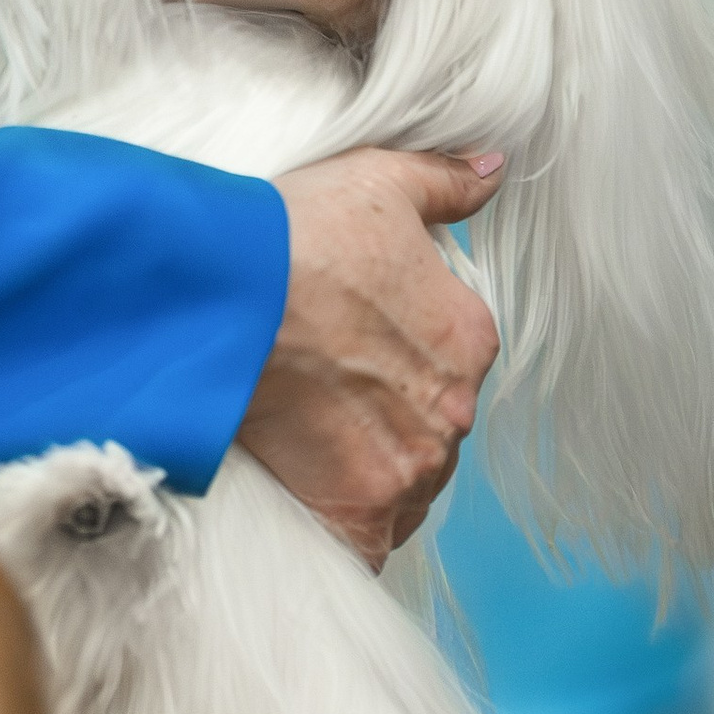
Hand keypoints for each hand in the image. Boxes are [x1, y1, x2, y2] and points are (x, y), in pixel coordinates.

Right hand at [239, 149, 503, 565]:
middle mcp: (453, 414)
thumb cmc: (295, 238)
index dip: (401, 351)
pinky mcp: (356, 515)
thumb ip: (446, 184)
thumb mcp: (380, 182)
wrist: (222, 298)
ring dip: (368, 469)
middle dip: (388, 416)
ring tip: (309, 436)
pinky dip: (347, 528)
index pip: (452, 361)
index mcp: (469, 340)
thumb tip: (492, 171)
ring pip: (403, 484)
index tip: (352, 343)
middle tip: (324, 390)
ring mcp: (406, 472)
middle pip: (430, 428)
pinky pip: (368, 542)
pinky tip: (312, 495)